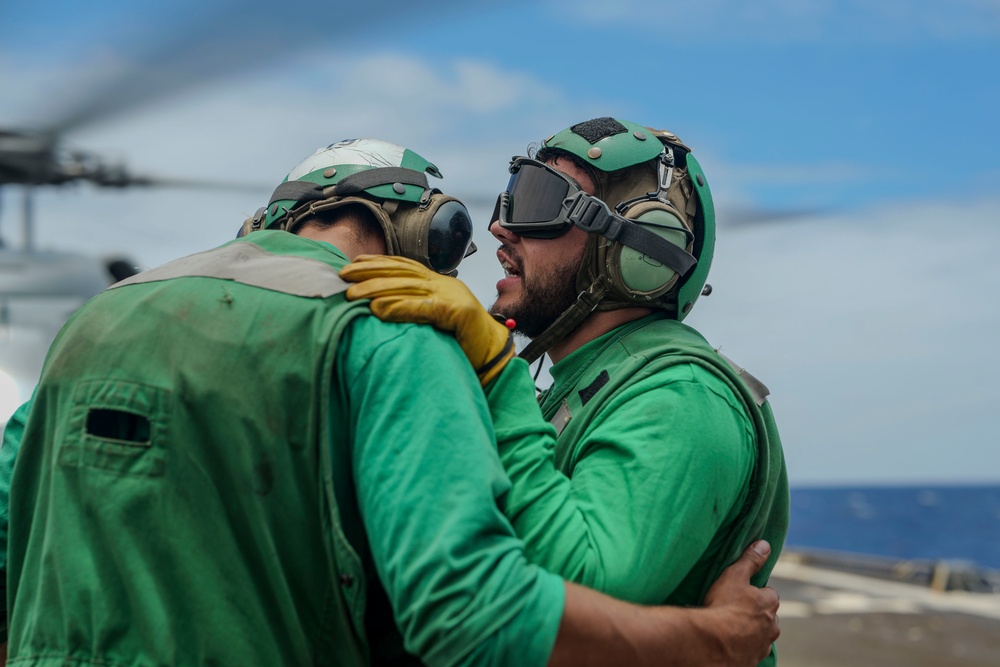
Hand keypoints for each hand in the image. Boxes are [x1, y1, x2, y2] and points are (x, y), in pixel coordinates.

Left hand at [341, 255, 514, 385]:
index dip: (377, 262)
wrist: (493, 351)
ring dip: (377, 290)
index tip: (352, 264)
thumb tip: (382, 306)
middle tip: (343, 278)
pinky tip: (379, 309)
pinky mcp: (456, 312)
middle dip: (369, 273)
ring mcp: (450, 296)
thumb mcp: (434, 317)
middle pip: (400, 273)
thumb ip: (415, 306)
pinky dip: (400, 307)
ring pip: (407, 287)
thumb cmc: (461, 338)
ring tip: (353, 295)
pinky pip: (423, 308)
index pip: (403, 266)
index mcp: (437, 282)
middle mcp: (442, 284)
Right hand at [700, 540, 779, 665]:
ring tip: (728, 628)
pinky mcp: (750, 662)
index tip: (743, 593)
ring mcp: (761, 647)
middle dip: (756, 615)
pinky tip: (727, 644)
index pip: (770, 594)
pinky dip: (741, 649)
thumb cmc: (724, 606)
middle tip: (735, 611)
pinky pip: (749, 653)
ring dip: (749, 633)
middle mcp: (771, 628)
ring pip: (760, 637)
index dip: (756, 592)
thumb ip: (750, 560)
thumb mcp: (734, 575)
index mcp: (769, 604)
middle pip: (767, 618)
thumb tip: (764, 544)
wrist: (711, 642)